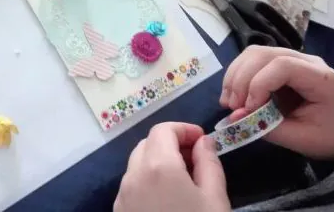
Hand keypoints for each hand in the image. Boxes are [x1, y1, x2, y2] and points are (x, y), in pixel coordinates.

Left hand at [114, 123, 229, 211]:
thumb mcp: (215, 199)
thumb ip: (209, 164)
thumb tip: (203, 142)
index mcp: (158, 166)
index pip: (163, 129)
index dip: (184, 129)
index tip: (202, 140)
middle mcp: (133, 175)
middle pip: (148, 144)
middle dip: (171, 144)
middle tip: (195, 159)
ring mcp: (122, 195)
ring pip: (137, 164)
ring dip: (158, 162)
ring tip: (182, 180)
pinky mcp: (118, 210)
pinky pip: (131, 185)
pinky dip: (147, 181)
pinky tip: (166, 198)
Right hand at [220, 46, 333, 160]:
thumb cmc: (326, 136)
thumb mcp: (300, 139)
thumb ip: (267, 128)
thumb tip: (233, 116)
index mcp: (321, 78)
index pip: (283, 66)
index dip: (259, 84)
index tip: (248, 108)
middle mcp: (306, 60)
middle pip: (263, 55)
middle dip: (241, 80)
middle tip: (232, 106)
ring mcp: (292, 58)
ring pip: (254, 53)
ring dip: (235, 76)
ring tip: (229, 102)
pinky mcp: (279, 62)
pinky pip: (251, 59)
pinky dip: (237, 75)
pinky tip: (233, 95)